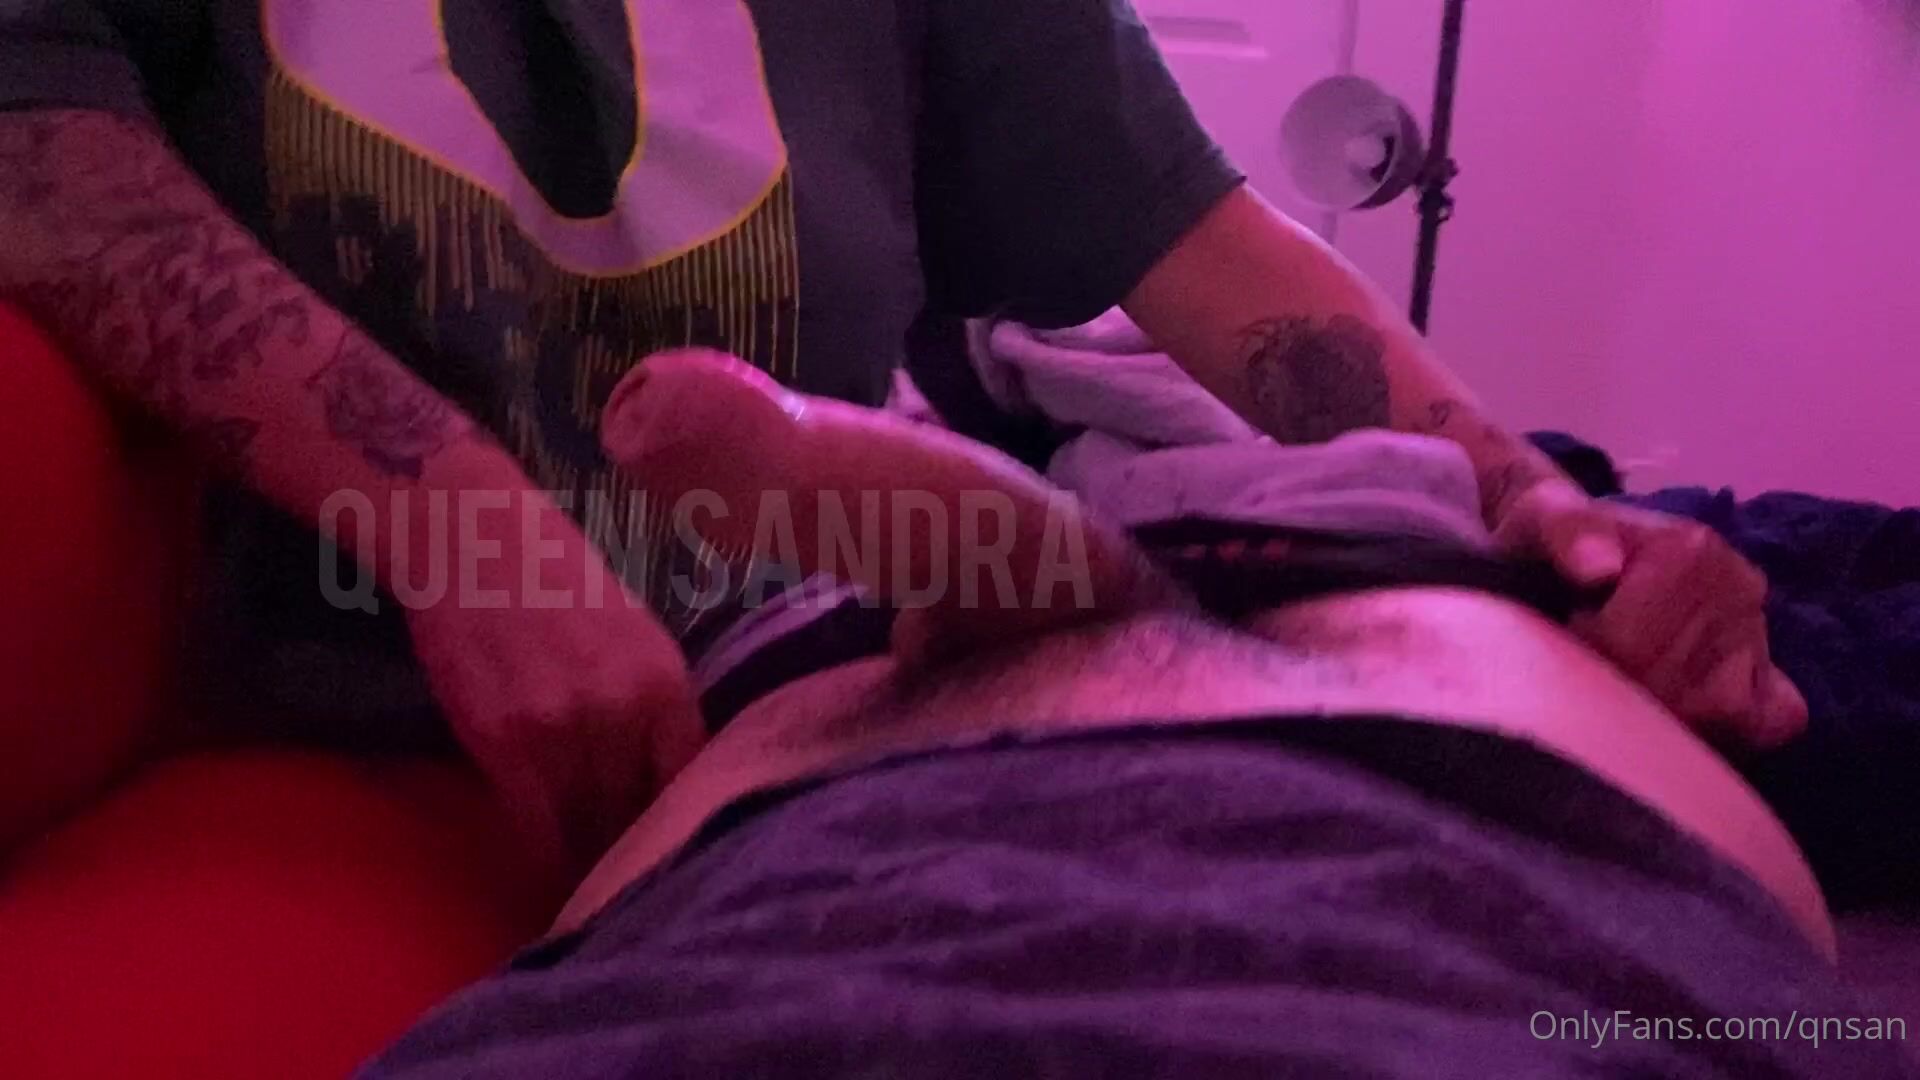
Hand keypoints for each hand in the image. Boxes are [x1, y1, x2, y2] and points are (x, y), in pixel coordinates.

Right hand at [402, 500, 704, 871]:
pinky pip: (533, 828)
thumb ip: (653, 704)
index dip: (681, 830)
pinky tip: (544, 881)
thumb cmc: (555, 578)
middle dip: (632, 858)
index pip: (692, 783)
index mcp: (667, 682)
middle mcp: (625, 710)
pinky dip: (540, 861)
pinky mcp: (504, 741)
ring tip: (588, 897)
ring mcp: (564, 728)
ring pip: (588, 830)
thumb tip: (667, 777)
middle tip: (628, 890)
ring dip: (587, 869)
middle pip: (639, 815)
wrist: (472, 540)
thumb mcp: (633, 635)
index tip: (672, 860)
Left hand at [1493, 479, 1807, 748]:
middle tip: (1590, 660)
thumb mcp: (1542, 519)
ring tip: (1622, 680)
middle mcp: (1740, 587)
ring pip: (1720, 713)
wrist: (1571, 546)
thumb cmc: (1555, 540)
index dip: (1585, 651)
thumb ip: (1567, 532)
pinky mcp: (1770, 676)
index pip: (1631, 645)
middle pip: (1674, 684)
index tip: (1568, 629)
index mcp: (1692, 548)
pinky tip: (1675, 716)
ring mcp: (1759, 634)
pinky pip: (1771, 721)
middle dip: (1617, 687)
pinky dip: (1724, 729)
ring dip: (1661, 715)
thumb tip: (1598, 569)